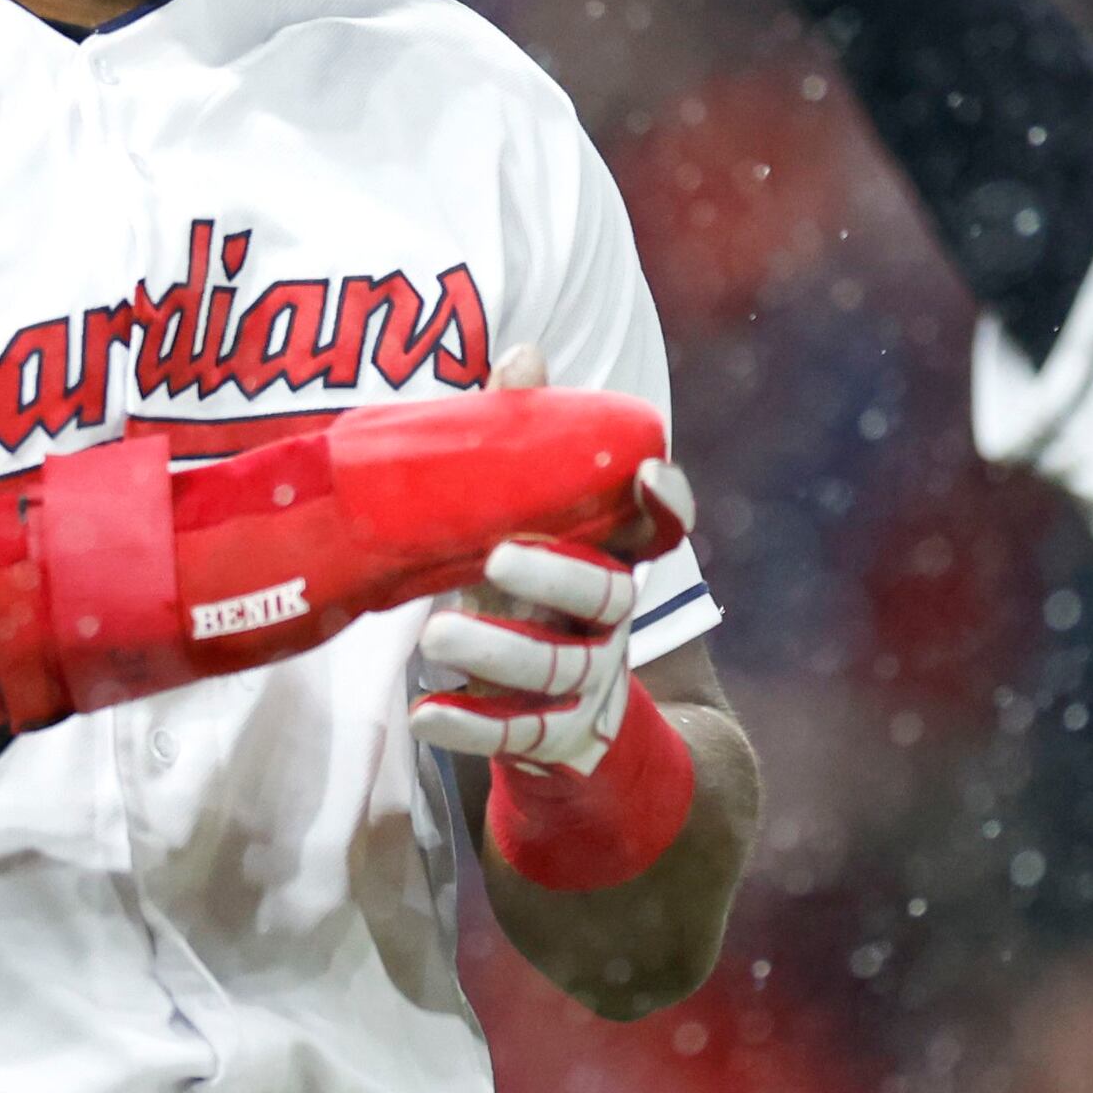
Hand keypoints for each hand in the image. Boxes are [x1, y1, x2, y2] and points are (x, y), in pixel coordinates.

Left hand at [411, 343, 691, 771]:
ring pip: (555, 668)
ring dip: (497, 652)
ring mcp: (589, 683)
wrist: (562, 727)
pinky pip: (516, 734)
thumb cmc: (534, 600)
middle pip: (607, 596)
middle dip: (556, 576)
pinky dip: (470, 725)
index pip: (661, 530)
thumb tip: (522, 354)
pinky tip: (426, 713)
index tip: (647, 475)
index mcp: (614, 560)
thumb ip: (526, 447)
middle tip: (496, 558)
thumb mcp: (530, 525)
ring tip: (435, 637)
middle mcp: (613, 621)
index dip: (666, 504)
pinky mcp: (554, 738)